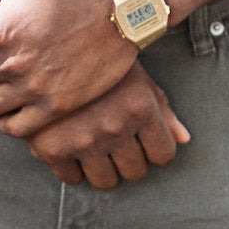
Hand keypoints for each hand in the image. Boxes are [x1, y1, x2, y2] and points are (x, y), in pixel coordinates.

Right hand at [30, 69, 191, 188]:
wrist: (45, 48)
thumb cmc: (99, 60)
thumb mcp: (135, 76)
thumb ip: (162, 109)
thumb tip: (183, 139)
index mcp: (140, 106)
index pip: (163, 154)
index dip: (154, 148)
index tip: (142, 140)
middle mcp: (114, 126)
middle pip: (135, 171)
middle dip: (128, 159)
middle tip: (115, 140)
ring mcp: (83, 139)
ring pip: (105, 181)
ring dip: (102, 168)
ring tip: (94, 145)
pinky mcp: (51, 148)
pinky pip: (71, 179)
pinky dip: (72, 168)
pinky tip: (70, 146)